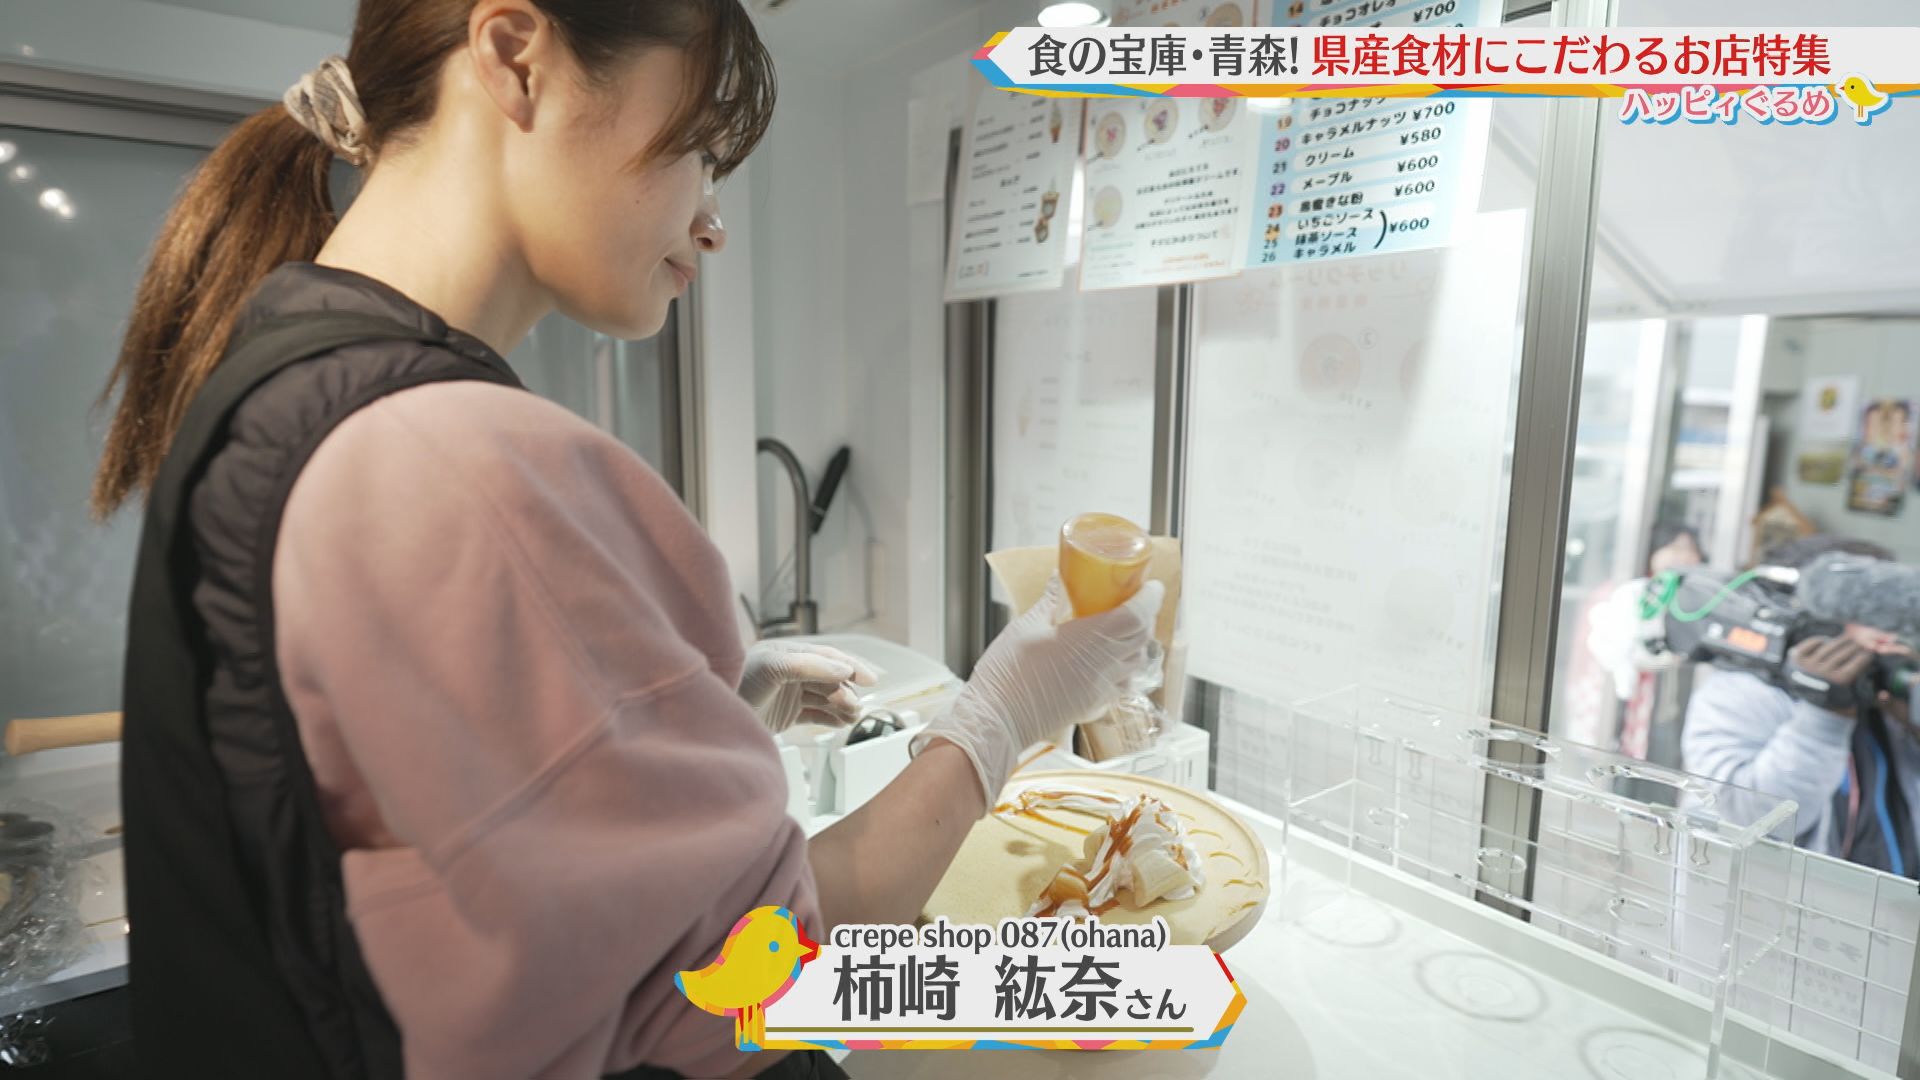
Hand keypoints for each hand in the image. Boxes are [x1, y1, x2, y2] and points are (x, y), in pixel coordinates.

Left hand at [740, 640, 878, 732]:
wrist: (716, 721)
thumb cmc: (737, 686)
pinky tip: (841, 723)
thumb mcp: (772, 669)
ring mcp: (789, 693)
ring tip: (851, 717)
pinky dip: (831, 719)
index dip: (851, 666)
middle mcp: (790, 671)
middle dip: (846, 691)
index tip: (870, 679)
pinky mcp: (787, 715)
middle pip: (830, 678)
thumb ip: (809, 665)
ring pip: (826, 697)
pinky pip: (816, 714)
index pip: (827, 656)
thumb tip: (844, 668)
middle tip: (854, 706)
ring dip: (842, 706)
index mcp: (787, 653)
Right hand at [913, 576, 1164, 810]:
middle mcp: (1104, 665)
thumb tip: (1061, 579)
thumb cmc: (1008, 674)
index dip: (1150, 598)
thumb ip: (1049, 601)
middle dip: (1146, 616)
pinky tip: (1107, 661)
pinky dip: (1125, 668)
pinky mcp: (1094, 705)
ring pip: (1137, 662)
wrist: (998, 720)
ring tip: (1123, 629)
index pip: (1138, 616)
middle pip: (1143, 638)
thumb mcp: (1025, 626)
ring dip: (1138, 643)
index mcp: (1089, 640)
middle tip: (1134, 601)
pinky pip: (1123, 684)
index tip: (1151, 586)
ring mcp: (1101, 688)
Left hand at [1787, 636, 1877, 715]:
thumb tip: (1884, 690)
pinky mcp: (1795, 658)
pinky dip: (1821, 640)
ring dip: (1841, 640)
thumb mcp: (1856, 701)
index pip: (1859, 661)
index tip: (1872, 651)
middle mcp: (1822, 671)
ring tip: (1849, 639)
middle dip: (1857, 645)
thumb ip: (1870, 694)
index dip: (1867, 654)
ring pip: (1829, 645)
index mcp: (1839, 681)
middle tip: (1863, 642)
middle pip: (1844, 651)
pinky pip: (1812, 642)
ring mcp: (1807, 663)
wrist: (1811, 707)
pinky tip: (1828, 641)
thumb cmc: (1839, 701)